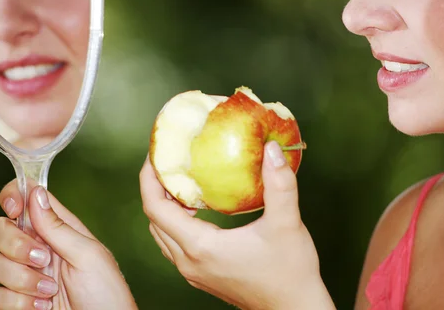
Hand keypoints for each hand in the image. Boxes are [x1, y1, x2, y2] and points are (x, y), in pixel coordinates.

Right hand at [0, 180, 137, 309]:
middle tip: (42, 260)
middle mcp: (37, 247)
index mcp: (58, 229)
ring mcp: (25, 274)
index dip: (12, 196)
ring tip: (50, 291)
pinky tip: (43, 307)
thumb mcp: (88, 255)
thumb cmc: (106, 294)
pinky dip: (19, 303)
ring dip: (23, 280)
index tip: (13, 209)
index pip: (26, 199)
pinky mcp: (16, 301)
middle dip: (14, 245)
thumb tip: (35, 193)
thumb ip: (58, 226)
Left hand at [140, 141, 335, 309]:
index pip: (155, 208)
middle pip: (154, 219)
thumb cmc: (290, 271)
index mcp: (200, 247)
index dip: (149, 178)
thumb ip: (280, 184)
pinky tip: (196, 207)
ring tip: (180, 180)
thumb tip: (271, 150)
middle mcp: (189, 261)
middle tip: (169, 161)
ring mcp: (192, 272)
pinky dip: (175, 222)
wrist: (294, 309)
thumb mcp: (287, 224)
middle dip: (155, 187)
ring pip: (162, 233)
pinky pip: (174, 244)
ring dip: (164, 205)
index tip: (156, 154)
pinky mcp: (200, 276)